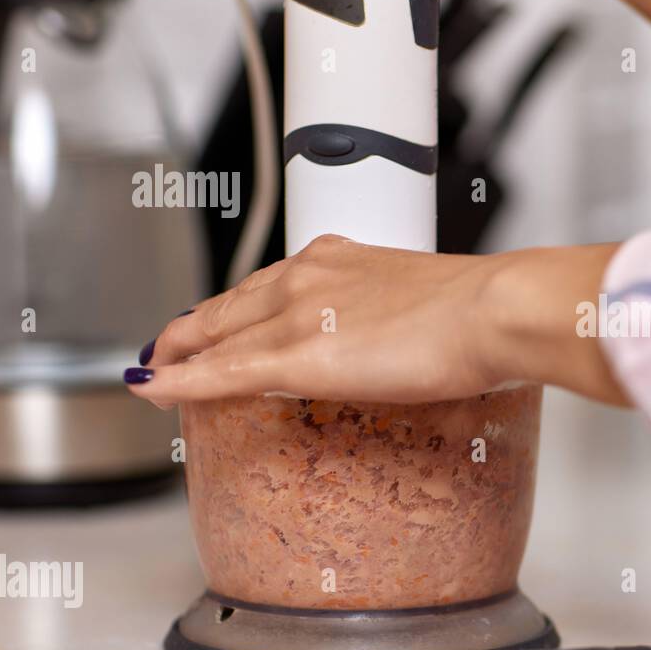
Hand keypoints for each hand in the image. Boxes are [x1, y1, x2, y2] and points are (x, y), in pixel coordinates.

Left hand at [125, 235, 627, 407]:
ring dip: (179, 355)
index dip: (231, 308)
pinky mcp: (299, 356)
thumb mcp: (422, 302)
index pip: (265, 285)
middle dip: (190, 331)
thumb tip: (392, 344)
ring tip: (156, 373)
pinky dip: (181, 381)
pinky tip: (154, 389)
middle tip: (166, 352)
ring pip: (216, 335)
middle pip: (228, 306)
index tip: (218, 324)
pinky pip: (221, 371)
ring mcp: (299, 314)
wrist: (496, 313)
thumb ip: (390, 317)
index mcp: (338, 260)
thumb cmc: (482, 312)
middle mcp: (308, 276)